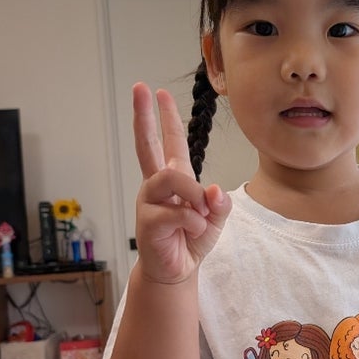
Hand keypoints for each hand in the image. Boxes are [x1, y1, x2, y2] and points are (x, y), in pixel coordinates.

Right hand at [133, 82, 231, 283]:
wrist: (177, 270)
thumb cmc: (192, 240)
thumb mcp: (215, 219)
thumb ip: (220, 204)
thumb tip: (214, 191)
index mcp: (174, 179)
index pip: (170, 143)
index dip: (166, 118)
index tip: (157, 92)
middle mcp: (158, 186)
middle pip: (147, 145)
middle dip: (144, 115)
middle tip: (138, 88)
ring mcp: (150, 201)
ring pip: (171, 177)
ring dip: (193, 194)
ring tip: (200, 214)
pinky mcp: (148, 221)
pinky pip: (178, 212)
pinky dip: (193, 222)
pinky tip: (191, 232)